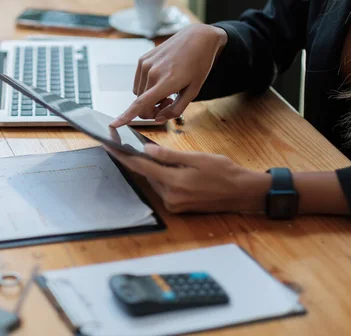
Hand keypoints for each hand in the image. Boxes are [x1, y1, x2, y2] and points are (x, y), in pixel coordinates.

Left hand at [107, 144, 270, 212]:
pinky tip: (164, 166)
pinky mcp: (177, 207)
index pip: (141, 167)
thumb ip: (170, 156)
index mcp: (175, 182)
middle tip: (126, 143)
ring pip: (154, 181)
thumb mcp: (198, 158)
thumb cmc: (224, 172)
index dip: (122, 155)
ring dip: (151, 168)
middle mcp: (170, 196)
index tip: (108, 146)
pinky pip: (162, 188)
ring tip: (148, 152)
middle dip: (137, 159)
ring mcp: (174, 204)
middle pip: (146, 174)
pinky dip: (160, 176)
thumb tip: (147, 150)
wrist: (242, 193)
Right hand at [110, 24, 227, 126]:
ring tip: (167, 89)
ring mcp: (145, 64)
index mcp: (167, 81)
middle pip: (141, 104)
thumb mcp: (193, 91)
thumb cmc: (199, 64)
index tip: (114, 124)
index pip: (141, 103)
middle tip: (169, 102)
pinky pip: (138, 82)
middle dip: (152, 109)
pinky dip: (147, 86)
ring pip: (139, 94)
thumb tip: (158, 118)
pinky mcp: (142, 59)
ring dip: (149, 97)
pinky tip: (161, 78)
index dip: (126, 116)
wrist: (197, 38)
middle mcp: (152, 72)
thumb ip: (175, 109)